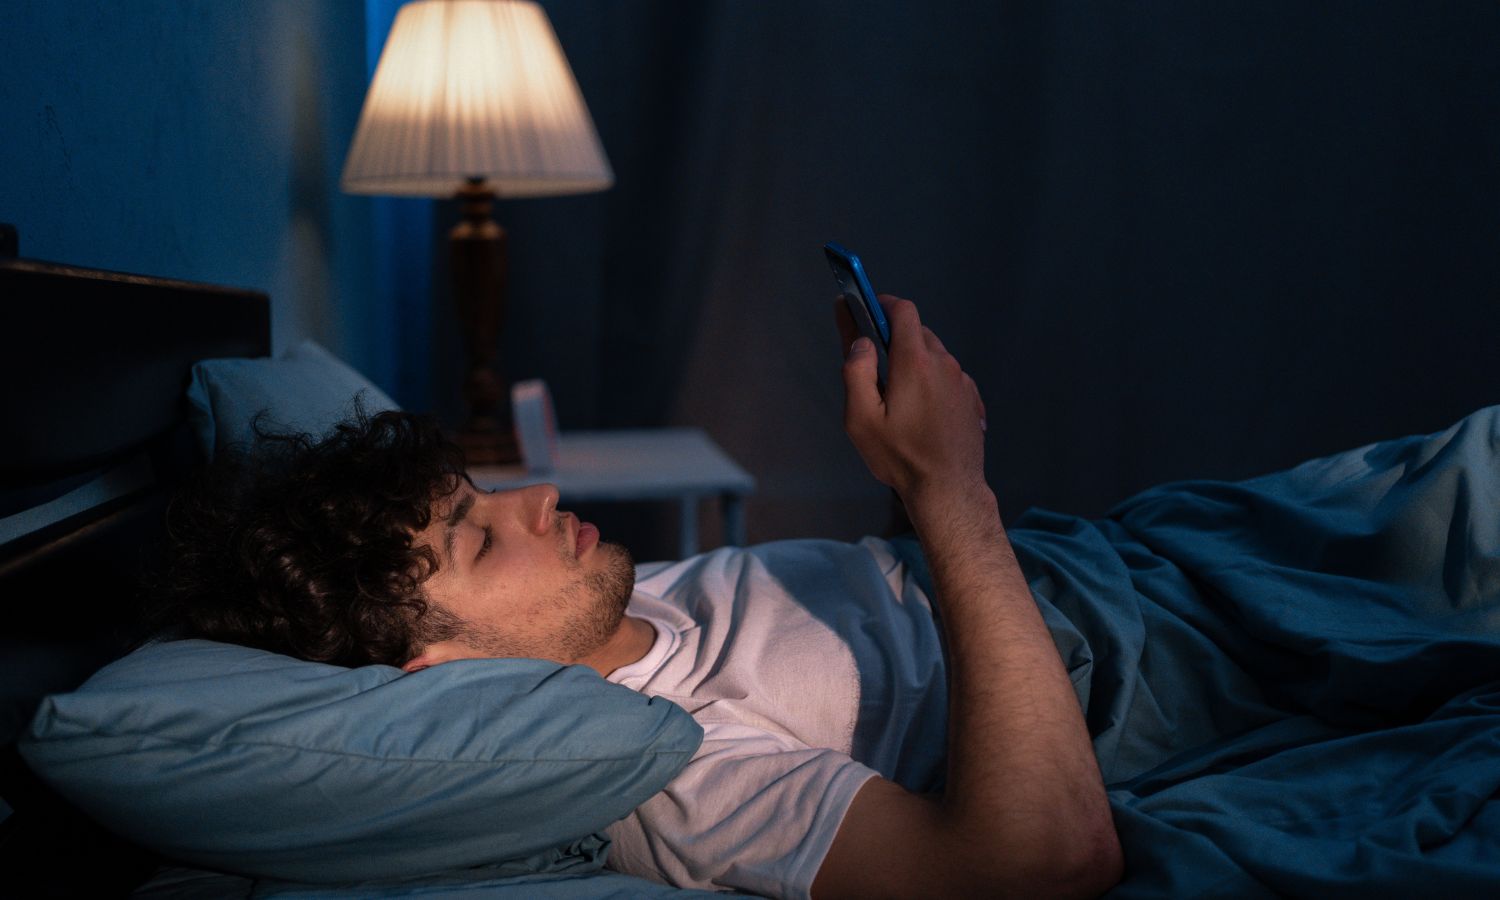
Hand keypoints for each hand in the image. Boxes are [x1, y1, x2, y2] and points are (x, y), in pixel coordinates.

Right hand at [837, 295, 987, 503]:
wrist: (949, 490)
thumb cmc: (900, 457)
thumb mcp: (861, 418)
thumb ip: (856, 372)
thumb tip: (861, 342)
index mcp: (914, 361)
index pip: (903, 311)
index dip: (883, 303)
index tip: (867, 307)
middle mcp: (943, 363)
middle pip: (918, 333)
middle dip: (894, 339)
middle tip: (874, 366)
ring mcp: (962, 382)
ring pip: (935, 356)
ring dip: (915, 364)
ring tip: (899, 400)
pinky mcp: (971, 400)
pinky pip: (949, 379)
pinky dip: (932, 383)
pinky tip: (922, 412)